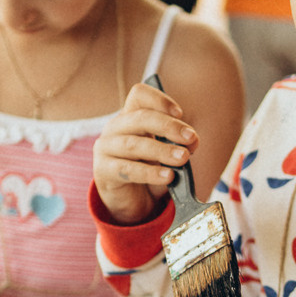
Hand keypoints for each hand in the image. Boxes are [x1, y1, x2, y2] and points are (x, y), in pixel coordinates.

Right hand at [92, 80, 198, 225]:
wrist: (131, 202)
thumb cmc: (149, 170)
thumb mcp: (166, 154)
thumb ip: (178, 144)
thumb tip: (192, 141)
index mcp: (131, 116)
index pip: (139, 95)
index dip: (160, 100)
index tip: (180, 113)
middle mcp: (115, 128)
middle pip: (140, 118)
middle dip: (168, 126)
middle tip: (191, 138)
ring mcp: (106, 148)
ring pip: (134, 144)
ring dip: (162, 150)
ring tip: (183, 159)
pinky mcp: (103, 171)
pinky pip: (127, 169)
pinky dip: (150, 173)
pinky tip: (168, 177)